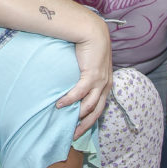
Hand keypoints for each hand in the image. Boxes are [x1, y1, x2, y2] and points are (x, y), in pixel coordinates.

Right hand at [56, 12, 112, 138]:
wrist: (92, 32)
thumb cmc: (89, 47)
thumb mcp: (91, 64)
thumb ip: (85, 75)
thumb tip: (73, 84)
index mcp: (106, 84)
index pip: (101, 107)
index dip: (91, 120)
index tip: (81, 129)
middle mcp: (105, 85)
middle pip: (96, 112)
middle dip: (85, 126)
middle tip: (73, 136)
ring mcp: (100, 82)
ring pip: (89, 106)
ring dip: (77, 117)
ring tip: (66, 125)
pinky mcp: (92, 76)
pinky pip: (79, 93)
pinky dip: (70, 101)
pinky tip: (59, 105)